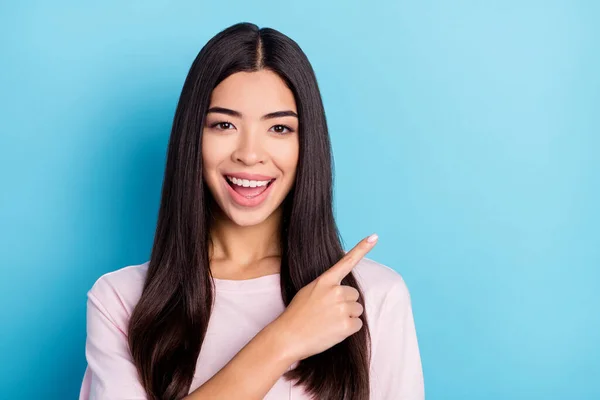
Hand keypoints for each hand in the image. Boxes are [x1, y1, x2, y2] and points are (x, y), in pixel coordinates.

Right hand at [271, 234, 378, 361]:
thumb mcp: (309, 292)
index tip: (374, 237)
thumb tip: (347, 293)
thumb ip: (327, 287)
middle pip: (355, 296)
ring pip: (357, 310)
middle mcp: (335, 291)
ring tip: (329, 322)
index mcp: (325, 281)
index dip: (362, 249)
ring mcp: (342, 308)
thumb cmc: (297, 315)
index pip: (346, 262)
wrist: (288, 337)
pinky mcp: (346, 326)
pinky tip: (333, 331)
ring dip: (347, 317)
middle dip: (346, 304)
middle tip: (328, 313)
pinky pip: (358, 325)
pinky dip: (348, 330)